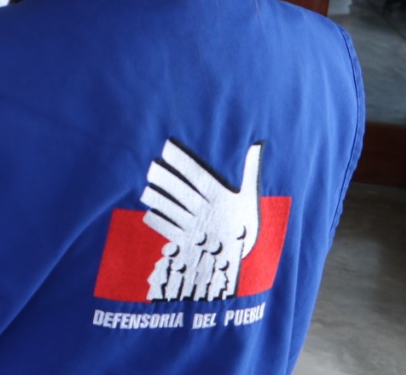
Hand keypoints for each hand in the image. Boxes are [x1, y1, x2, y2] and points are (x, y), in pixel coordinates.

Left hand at [140, 139, 261, 300]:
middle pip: (180, 190)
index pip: (197, 174)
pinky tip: (149, 213)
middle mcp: (206, 211)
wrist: (242, 261)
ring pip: (171, 208)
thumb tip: (259, 143)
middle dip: (164, 177)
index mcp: (221, 197)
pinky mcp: (187, 242)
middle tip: (152, 167)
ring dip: (157, 198)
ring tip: (146, 190)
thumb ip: (252, 170)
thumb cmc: (244, 224)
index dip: (181, 160)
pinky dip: (157, 221)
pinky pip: (168, 229)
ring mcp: (196, 227)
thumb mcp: (250, 197)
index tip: (166, 147)